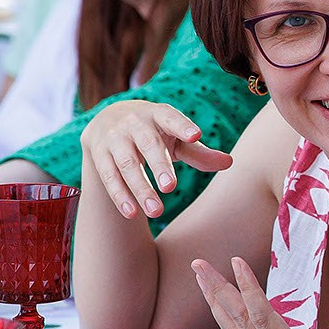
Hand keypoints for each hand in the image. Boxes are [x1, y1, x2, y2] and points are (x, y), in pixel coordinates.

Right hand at [81, 101, 233, 220]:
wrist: (106, 120)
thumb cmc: (153, 132)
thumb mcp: (175, 138)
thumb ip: (199, 152)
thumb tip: (229, 163)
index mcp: (158, 114)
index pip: (171, 117)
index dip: (183, 125)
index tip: (196, 135)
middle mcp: (134, 123)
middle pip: (148, 144)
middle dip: (159, 165)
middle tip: (170, 187)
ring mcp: (114, 138)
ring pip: (126, 164)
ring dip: (140, 188)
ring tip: (156, 212)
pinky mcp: (99, 154)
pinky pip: (108, 177)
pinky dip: (119, 196)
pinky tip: (132, 213)